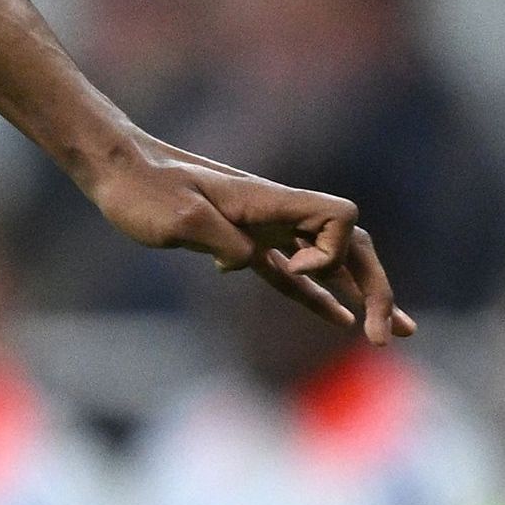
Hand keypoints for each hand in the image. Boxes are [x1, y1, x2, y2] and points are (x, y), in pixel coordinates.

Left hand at [80, 133, 412, 341]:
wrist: (115, 169)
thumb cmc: (141, 189)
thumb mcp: (179, 217)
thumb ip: (222, 239)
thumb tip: (253, 262)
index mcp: (268, 201)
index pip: (339, 217)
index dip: (332, 249)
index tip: (290, 266)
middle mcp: (276, 214)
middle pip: (349, 246)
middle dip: (374, 288)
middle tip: (388, 335)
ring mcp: (263, 230)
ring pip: (328, 263)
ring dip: (360, 296)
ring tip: (388, 335)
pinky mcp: (241, 246)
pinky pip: (293, 275)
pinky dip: (318, 297)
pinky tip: (339, 320)